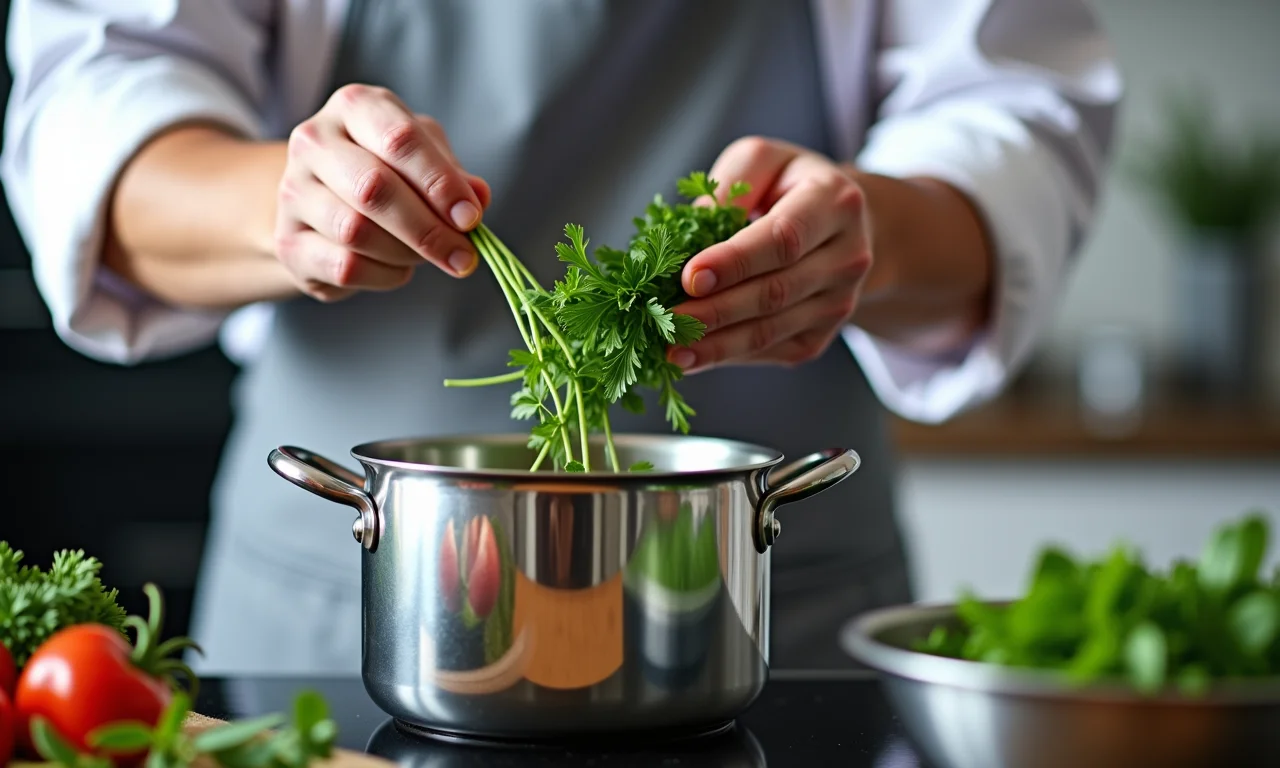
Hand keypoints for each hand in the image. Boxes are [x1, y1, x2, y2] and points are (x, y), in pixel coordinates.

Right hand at [275, 84, 490, 300]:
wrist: (324, 205)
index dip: (440, 183)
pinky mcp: (288, 243)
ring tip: (429, 257)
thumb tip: (478, 198)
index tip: (471, 218)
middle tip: (463, 255)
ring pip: (356, 231)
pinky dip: (385, 275)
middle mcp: (314, 141)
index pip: (400, 139)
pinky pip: (344, 266)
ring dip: (407, 253)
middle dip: (429, 229)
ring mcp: (293, 192)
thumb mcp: (425, 158)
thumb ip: (454, 175)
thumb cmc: (386, 171)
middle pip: (375, 188)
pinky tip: (399, 269)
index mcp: (354, 107)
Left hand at [668, 138, 872, 372]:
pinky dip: (729, 356)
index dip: (735, 261)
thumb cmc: (790, 186)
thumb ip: (733, 183)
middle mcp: (848, 257)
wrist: (842, 226)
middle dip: (717, 311)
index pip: (784, 239)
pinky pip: (771, 350)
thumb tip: (696, 229)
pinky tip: (694, 357)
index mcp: (835, 204)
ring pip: (771, 330)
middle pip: (775, 292)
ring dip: (718, 345)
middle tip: (667, 320)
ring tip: (673, 351)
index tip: (690, 277)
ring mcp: (839, 302)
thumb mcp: (765, 160)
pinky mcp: (821, 335)